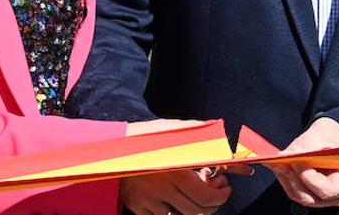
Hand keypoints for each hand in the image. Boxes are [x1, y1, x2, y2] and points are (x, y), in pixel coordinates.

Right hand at [120, 120, 249, 214]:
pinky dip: (174, 212)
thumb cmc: (146, 135)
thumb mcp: (174, 132)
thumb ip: (200, 137)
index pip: (205, 196)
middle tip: (217, 193)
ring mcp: (147, 200)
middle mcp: (161, 189)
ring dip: (195, 210)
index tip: (225, 189)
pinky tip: (179, 200)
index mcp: (174, 170)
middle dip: (212, 204)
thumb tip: (222, 141)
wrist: (114, 143)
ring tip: (199, 197)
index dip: (220, 196)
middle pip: (195, 211)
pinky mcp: (137, 206)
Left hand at [269, 117, 338, 207]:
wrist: (332, 139)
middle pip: (312, 197)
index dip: (310, 178)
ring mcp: (327, 200)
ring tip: (276, 164)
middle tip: (281, 163)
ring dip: (287, 180)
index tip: (296, 162)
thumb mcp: (323, 136)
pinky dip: (286, 181)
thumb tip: (288, 155)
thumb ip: (308, 146)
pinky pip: (297, 193)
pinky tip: (278, 167)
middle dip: (294, 179)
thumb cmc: (331, 137)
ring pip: (301, 197)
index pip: (328, 189)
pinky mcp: (313, 196)